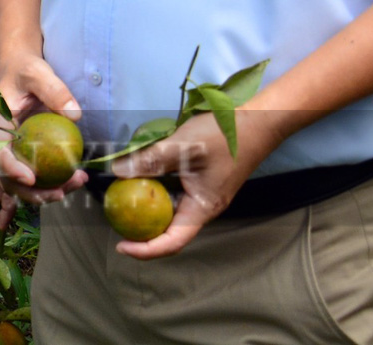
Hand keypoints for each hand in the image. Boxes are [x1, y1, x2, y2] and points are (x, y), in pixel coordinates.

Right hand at [0, 50, 85, 225]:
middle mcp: (3, 142)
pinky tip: (69, 187)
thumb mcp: (38, 73)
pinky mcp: (27, 152)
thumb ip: (54, 90)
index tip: (31, 178)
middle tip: (61, 192)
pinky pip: (33, 175)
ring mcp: (14, 149)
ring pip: (23, 182)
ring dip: (46, 192)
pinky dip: (47, 186)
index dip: (11, 169)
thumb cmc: (25, 67)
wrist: (21, 66)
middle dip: (33, 192)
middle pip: (10, 177)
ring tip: (77, 183)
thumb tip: (75, 115)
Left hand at [107, 108, 284, 258]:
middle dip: (142, 232)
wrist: (256, 123)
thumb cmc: (223, 136)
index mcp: (202, 208)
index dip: (146, 249)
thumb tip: (117, 171)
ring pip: (171, 212)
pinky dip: (156, 192)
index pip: (173, 241)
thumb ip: (150, 160)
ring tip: (122, 201)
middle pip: (170, 231)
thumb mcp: (182, 146)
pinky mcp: (201, 182)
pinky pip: (175, 195)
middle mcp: (202, 207)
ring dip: (148, 209)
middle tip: (116, 222)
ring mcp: (203, 195)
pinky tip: (140, 178)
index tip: (120, 245)